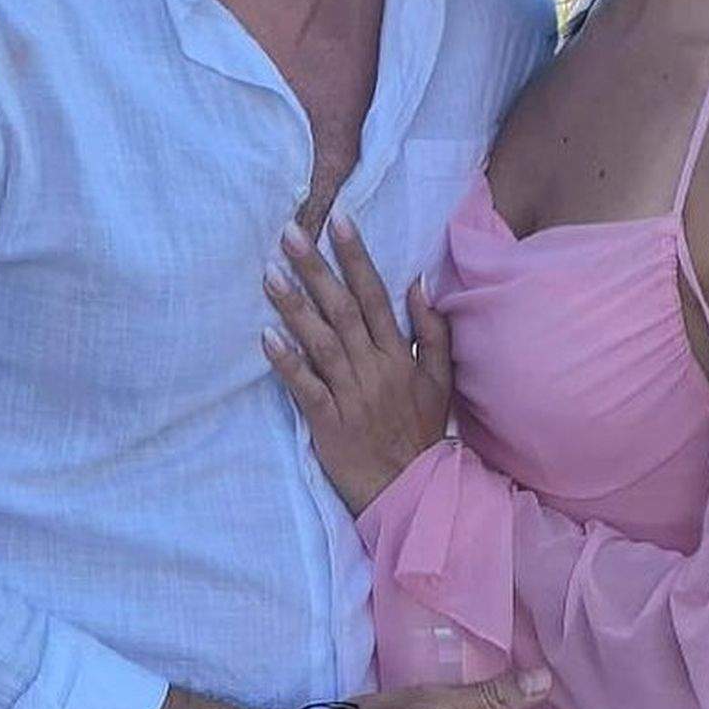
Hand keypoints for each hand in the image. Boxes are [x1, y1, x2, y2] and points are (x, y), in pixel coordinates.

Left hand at [262, 212, 453, 515]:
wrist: (409, 487)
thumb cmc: (420, 429)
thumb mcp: (440, 378)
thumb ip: (432, 330)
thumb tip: (418, 282)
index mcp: (400, 353)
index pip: (375, 295)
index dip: (356, 256)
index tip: (338, 220)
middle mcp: (374, 367)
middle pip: (342, 309)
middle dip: (316, 268)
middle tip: (290, 232)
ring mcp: (350, 394)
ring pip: (320, 342)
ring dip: (294, 306)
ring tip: (269, 273)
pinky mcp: (327, 421)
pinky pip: (305, 387)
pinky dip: (287, 362)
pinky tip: (267, 337)